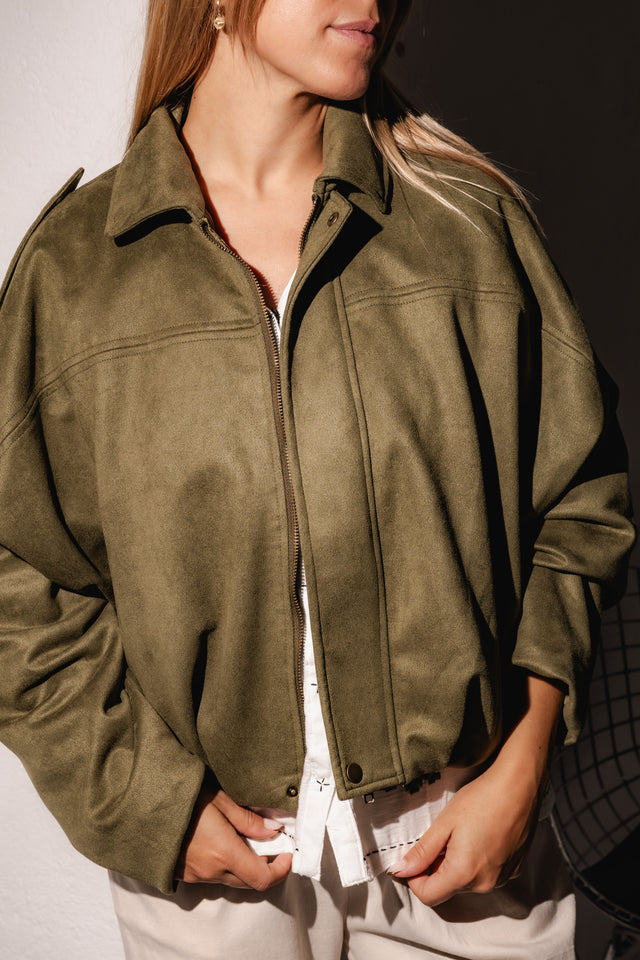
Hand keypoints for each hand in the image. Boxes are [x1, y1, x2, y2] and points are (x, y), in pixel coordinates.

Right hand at [175, 786, 291, 889]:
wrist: (142, 804)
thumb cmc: (183, 795)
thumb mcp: (220, 798)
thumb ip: (248, 819)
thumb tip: (272, 831)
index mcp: (224, 852)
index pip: (262, 878)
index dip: (281, 870)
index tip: (289, 854)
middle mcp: (211, 871)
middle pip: (249, 882)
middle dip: (265, 867)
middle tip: (272, 844)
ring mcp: (195, 875)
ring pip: (230, 880)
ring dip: (244, 866)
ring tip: (246, 839)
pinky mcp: (184, 874)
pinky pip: (212, 877)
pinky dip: (226, 866)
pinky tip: (223, 843)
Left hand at [388, 673, 562, 905]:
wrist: (520, 786)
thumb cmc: (482, 799)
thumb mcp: (444, 822)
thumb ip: (422, 851)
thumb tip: (400, 870)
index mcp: (463, 874)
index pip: (427, 895)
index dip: (413, 877)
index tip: (413, 856)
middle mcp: (484, 884)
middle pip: (447, 888)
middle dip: (435, 868)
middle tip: (439, 836)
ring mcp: (501, 879)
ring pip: (465, 882)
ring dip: (455, 865)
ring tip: (461, 833)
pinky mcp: (512, 870)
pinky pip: (484, 875)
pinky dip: (475, 862)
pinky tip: (478, 835)